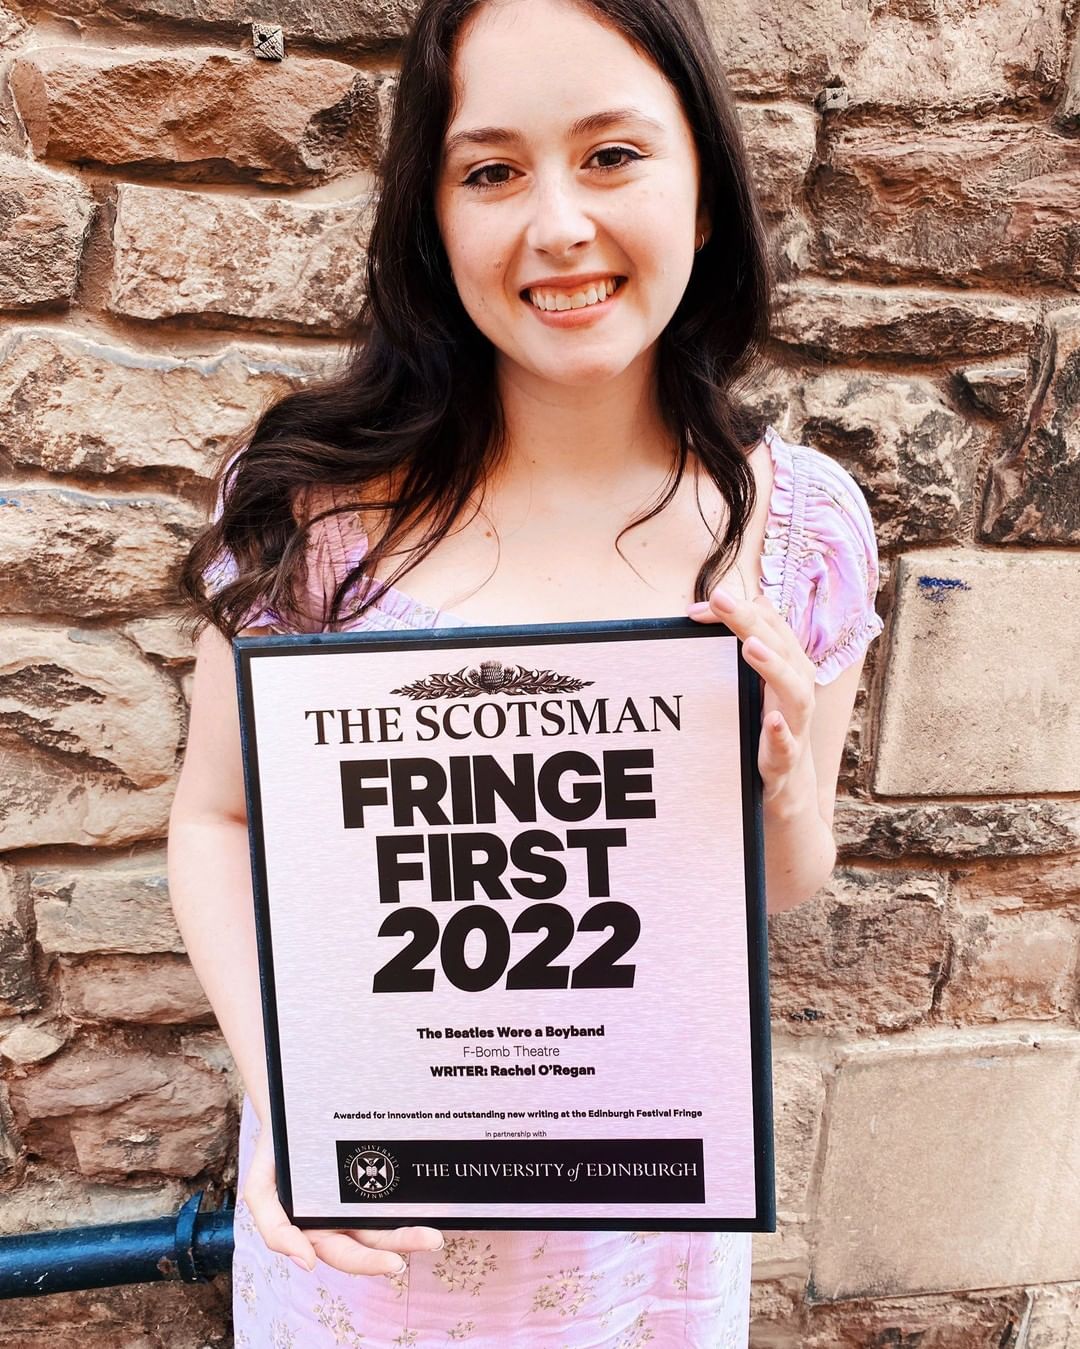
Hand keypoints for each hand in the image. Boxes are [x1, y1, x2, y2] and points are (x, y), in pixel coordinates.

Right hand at [242, 1121, 443, 1275]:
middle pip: (376, 1241)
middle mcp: (342, 1219)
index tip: (394, 1263)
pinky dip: (412, 1198)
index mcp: (317, 1230)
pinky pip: (393, 1189)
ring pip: (389, 1219)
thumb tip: (306, 1263)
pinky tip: (431, 1199)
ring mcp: (359, 1196)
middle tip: (431, 1240)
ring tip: (437, 1229)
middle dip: (404, 1244)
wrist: (288, 1108)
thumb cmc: (274, 1154)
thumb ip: (276, 1230)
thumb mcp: (260, 1191)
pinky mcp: (372, 1171)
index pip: (348, 1255)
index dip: (370, 1263)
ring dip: (413, 1227)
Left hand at [687, 586, 817, 808]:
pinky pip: (787, 745)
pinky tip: (771, 720)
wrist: (788, 778)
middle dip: (750, 623)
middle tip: (720, 599)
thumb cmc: (770, 718)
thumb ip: (747, 641)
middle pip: (781, 649)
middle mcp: (797, 688)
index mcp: (789, 665)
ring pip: (795, 691)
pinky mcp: (786, 757)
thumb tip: (727, 601)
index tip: (708, 601)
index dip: (741, 610)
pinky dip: (780, 732)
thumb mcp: (760, 678)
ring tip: (750, 647)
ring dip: (773, 668)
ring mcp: (794, 724)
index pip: (769, 626)